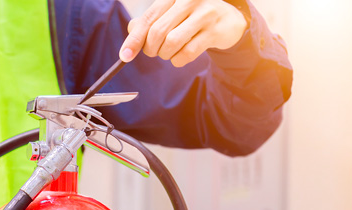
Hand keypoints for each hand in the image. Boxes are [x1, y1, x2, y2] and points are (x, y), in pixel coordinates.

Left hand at [119, 0, 247, 66]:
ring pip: (172, 43)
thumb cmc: (191, 17)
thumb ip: (149, 22)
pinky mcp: (214, 31)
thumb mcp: (169, 14)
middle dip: (151, 49)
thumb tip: (131, 33)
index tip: (124, 56)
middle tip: (153, 52)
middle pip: (158, 32)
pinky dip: (178, 60)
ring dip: (165, 55)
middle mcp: (189, 0)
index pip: (148, 18)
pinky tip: (180, 56)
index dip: (134, 39)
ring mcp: (204, 14)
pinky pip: (187, 53)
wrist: (227, 19)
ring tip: (168, 52)